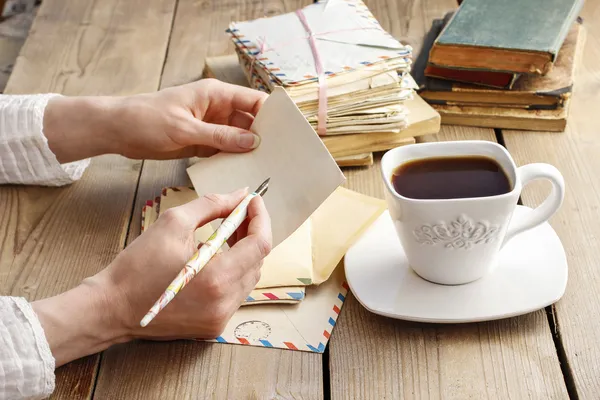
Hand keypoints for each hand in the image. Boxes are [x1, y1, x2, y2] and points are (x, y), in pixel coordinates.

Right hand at [32, 189, 271, 365]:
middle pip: (258, 261)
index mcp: (218, 279)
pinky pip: (236, 293)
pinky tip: (217, 256)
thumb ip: (212, 205)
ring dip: (244, 252)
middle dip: (252, 232)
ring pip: (249, 277)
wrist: (110, 308)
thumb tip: (239, 195)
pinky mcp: (213, 326)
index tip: (253, 200)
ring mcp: (220, 318)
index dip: (260, 218)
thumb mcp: (173, 224)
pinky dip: (233, 271)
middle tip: (238, 212)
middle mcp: (225, 303)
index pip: (260, 244)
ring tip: (228, 231)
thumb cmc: (137, 266)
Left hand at [43, 79, 267, 162]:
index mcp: (215, 95)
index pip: (253, 101)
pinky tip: (244, 172)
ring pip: (238, 138)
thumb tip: (254, 142)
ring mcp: (210, 126)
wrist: (118, 131)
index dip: (272, 115)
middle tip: (281, 157)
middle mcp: (217, 109)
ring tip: (267, 168)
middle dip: (264, 137)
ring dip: (249, 151)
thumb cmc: (146, 120)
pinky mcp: (202, 142)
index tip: (288, 133)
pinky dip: (233, 159)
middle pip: (250, 122)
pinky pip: (225, 150)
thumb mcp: (185, 129)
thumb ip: (220, 137)